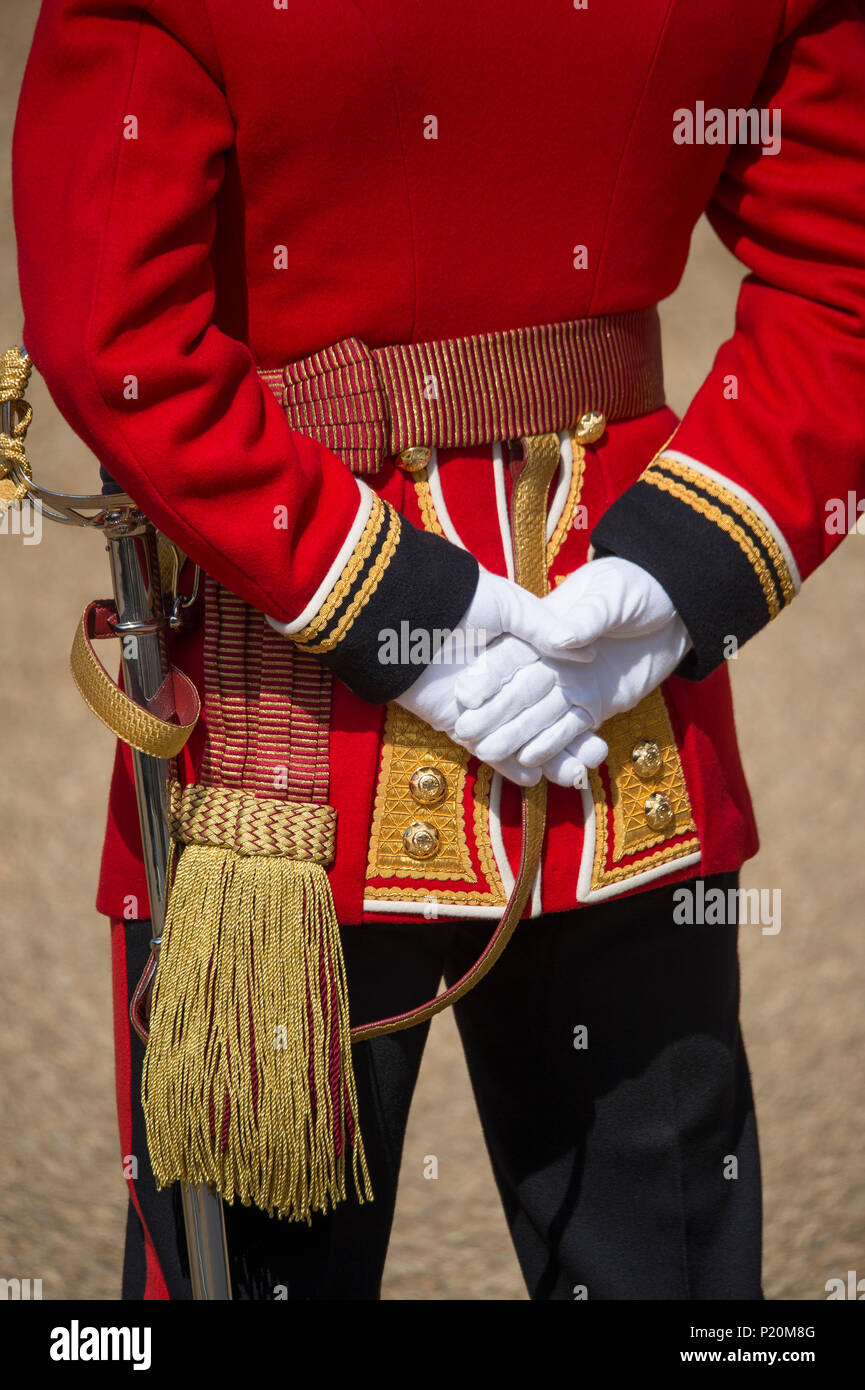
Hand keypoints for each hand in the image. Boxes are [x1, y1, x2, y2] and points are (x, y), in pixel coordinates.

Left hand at [395, 569, 597, 785]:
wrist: (402, 617)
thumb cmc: (455, 600)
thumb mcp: (507, 604)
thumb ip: (543, 628)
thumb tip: (586, 656)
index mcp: (514, 648)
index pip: (552, 682)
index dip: (577, 700)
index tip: (601, 720)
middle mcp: (498, 681)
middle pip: (540, 715)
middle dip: (568, 738)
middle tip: (596, 757)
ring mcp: (478, 706)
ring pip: (518, 737)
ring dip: (546, 758)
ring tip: (575, 776)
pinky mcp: (455, 724)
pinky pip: (487, 750)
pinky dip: (508, 766)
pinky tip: (534, 778)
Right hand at [454, 558, 691, 785]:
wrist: (676, 607)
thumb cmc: (640, 588)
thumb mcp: (614, 596)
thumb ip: (590, 617)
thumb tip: (566, 638)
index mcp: (545, 625)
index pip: (510, 652)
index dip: (488, 672)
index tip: (467, 694)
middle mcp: (550, 660)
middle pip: (516, 690)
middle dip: (493, 714)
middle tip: (470, 738)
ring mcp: (569, 684)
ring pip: (539, 717)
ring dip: (519, 739)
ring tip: (497, 758)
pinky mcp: (591, 704)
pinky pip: (571, 731)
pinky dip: (558, 750)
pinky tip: (539, 768)